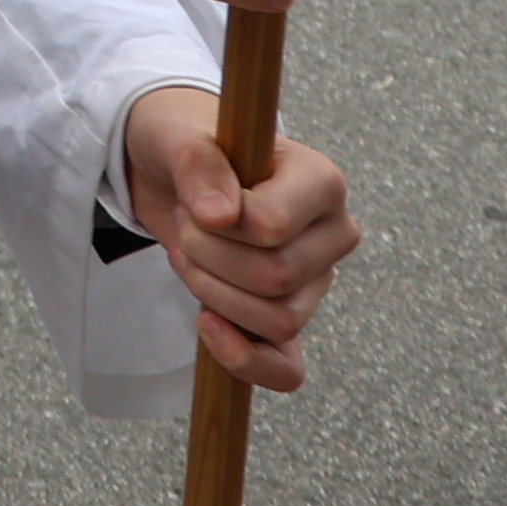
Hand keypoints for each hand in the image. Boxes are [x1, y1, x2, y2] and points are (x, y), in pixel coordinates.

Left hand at [126, 88, 358, 389]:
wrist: (174, 170)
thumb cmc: (185, 145)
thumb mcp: (177, 136)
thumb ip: (199, 163)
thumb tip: (220, 216)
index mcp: (320, 181)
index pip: (271, 227)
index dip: (217, 226)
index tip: (195, 201)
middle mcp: (332, 234)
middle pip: (274, 278)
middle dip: (206, 257)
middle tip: (185, 225)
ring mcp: (315, 280)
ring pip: (277, 320)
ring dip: (212, 293)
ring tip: (189, 255)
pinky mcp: (288, 315)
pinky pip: (286, 368)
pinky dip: (245, 361)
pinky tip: (208, 328)